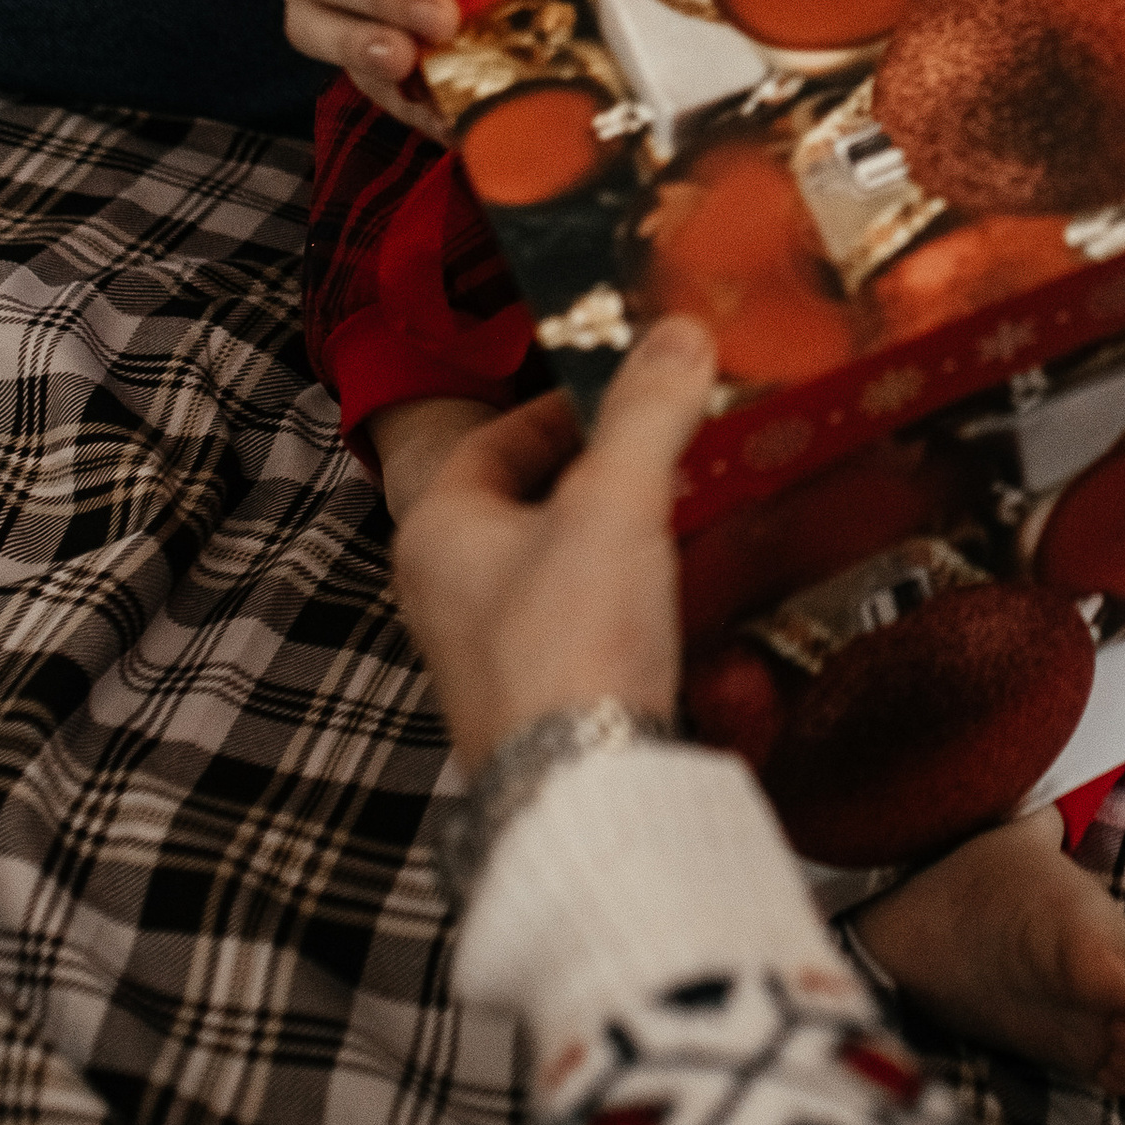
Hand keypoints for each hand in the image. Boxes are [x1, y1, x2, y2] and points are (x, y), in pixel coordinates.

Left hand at [390, 316, 716, 772]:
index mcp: (437, 532)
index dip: (559, 407)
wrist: (585, 790)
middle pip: (527, 500)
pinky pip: (581, 618)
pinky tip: (680, 584)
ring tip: (686, 500)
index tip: (628, 389)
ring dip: (616, 530)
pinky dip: (627, 590)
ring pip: (555, 562)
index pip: (491, 441)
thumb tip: (678, 334)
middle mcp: (447, 591)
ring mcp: (490, 651)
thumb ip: (647, 413)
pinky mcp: (539, 696)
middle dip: (599, 467)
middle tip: (668, 439)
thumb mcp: (614, 504)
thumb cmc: (569, 644)